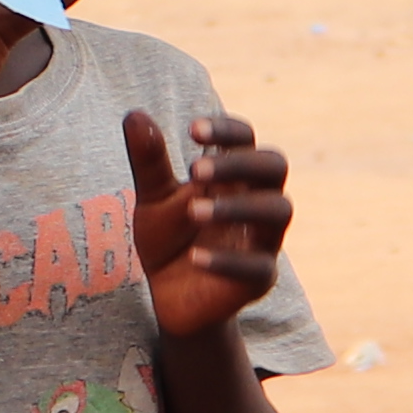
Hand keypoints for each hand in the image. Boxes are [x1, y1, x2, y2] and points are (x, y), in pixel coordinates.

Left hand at [124, 108, 291, 337]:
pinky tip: (195, 257)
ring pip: (278, 210)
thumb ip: (148, 160)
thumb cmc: (168, 237)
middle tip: (197, 169)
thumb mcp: (152, 197)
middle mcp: (256, 200)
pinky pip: (258, 266)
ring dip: (238, 206)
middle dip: (240, 163)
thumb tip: (134, 115)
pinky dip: (228, 260)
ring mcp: (262, 239)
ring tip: (194, 211)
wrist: (167, 297)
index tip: (193, 129)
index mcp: (232, 175)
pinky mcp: (259, 279)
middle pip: (274, 165)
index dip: (227, 130)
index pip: (246, 138)